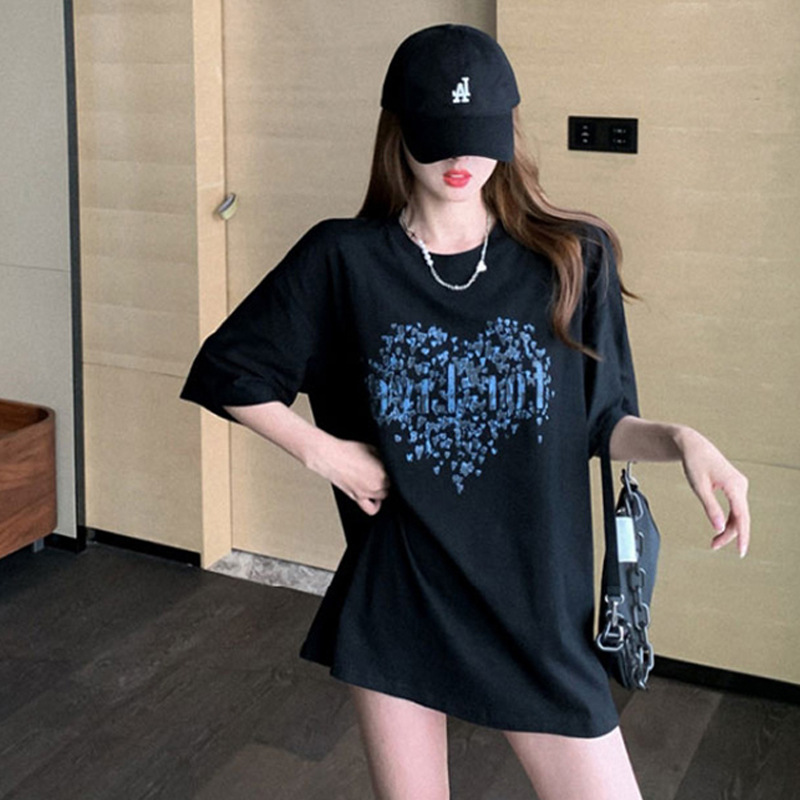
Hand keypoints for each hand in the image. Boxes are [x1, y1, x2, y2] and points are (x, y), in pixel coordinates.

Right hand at [311, 437, 391, 515]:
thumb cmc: (347, 451)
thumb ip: (383, 458)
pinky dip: (375, 504)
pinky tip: (372, 497)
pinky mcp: (357, 498)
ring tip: (375, 481)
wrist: (330, 457)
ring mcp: (366, 494)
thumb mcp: (372, 448)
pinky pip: (371, 508)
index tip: (386, 468)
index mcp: (382, 473)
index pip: (396, 476)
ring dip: (381, 490)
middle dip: (387, 480)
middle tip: (380, 472)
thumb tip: (388, 462)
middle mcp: (376, 486)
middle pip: (390, 487)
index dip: (390, 471)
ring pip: (383, 496)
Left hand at [676, 427, 749, 556]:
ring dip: (729, 528)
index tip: (741, 551)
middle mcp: (741, 485)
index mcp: (734, 485)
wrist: (694, 446)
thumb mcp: (699, 487)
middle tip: (714, 546)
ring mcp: (740, 485)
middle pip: (741, 517)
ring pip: (739, 514)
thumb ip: (710, 507)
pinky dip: (729, 519)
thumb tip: (718, 527)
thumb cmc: (694, 463)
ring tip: (715, 542)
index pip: (742, 516)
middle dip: (730, 535)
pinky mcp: (735, 486)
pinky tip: (721, 528)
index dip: (742, 535)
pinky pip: (736, 507)